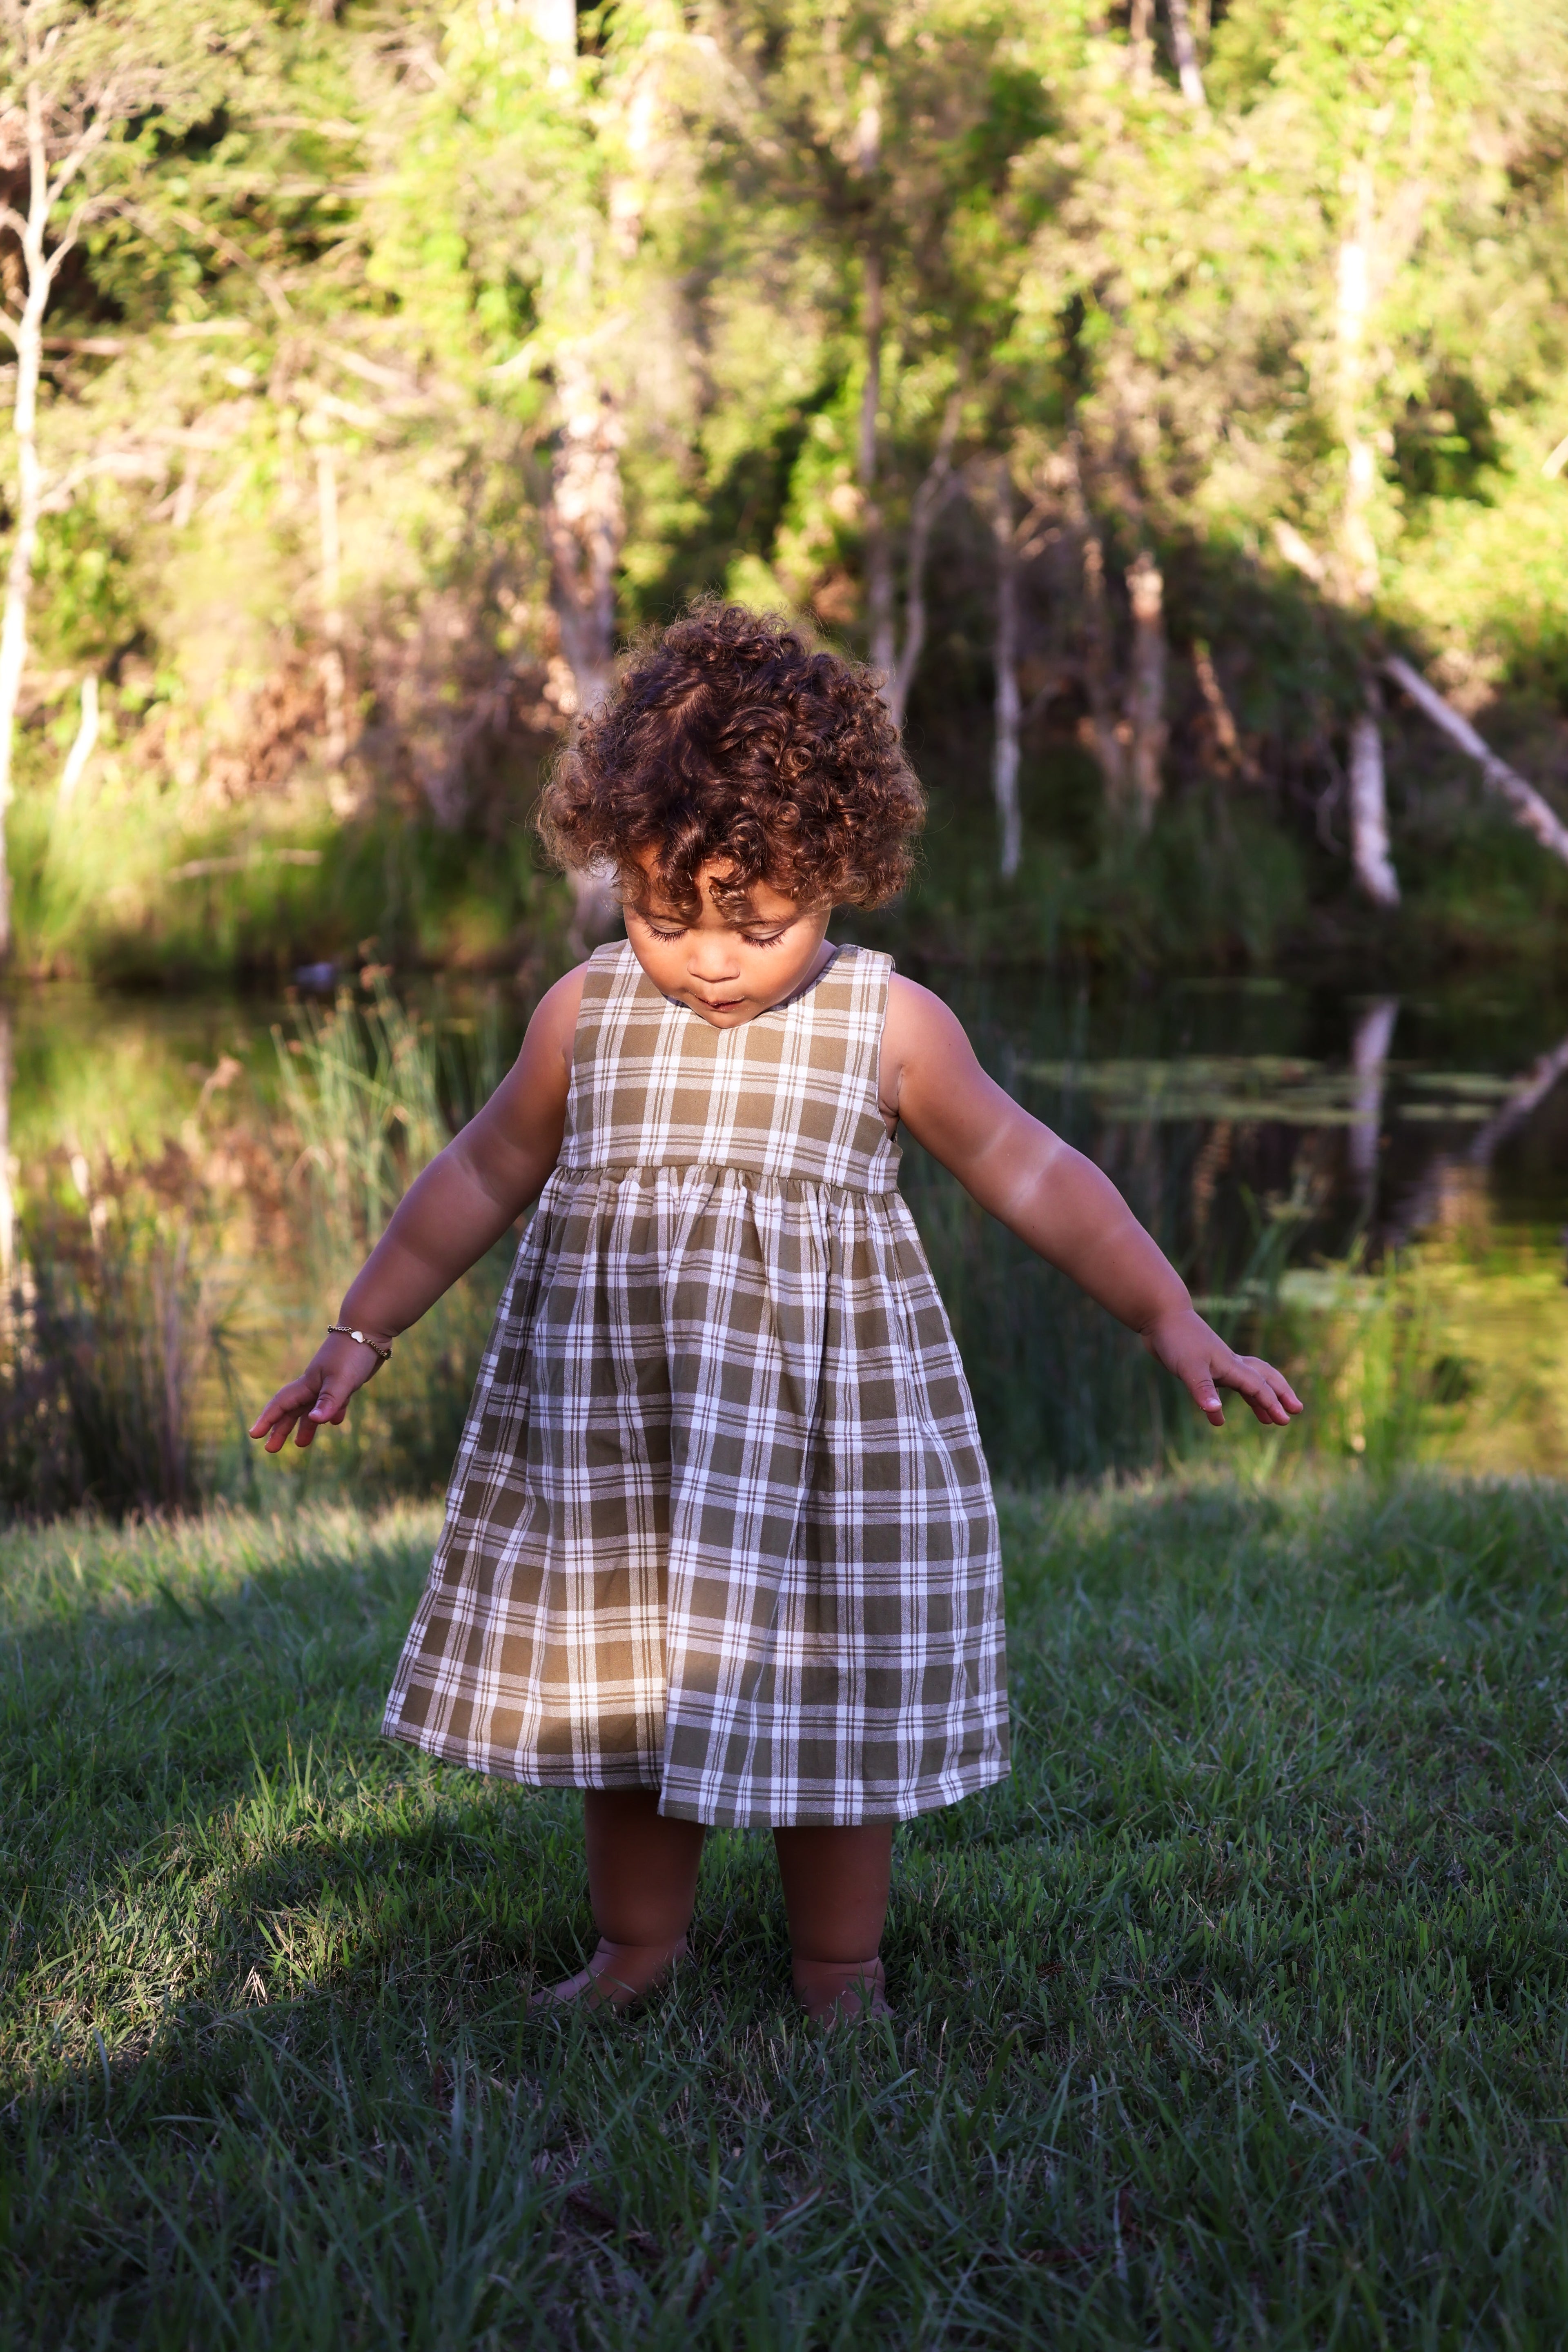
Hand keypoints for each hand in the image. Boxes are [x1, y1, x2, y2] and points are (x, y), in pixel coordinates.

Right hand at [248, 1330, 388, 1452]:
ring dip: (306, 1425)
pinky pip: (334, 1400)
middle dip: (281, 1429)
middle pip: (293, 1410)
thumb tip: (315, 1421)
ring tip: (301, 1444)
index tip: (254, 1436)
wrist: (372, 1329)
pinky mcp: (346, 1380)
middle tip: (272, 1450)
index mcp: (308, 1383)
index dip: (267, 1420)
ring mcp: (330, 1381)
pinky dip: (332, 1412)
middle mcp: (315, 1383)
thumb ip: (329, 1400)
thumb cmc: (353, 1353)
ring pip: (313, 1408)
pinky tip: (335, 1421)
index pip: (282, 1404)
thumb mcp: (341, 1380)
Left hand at [1142, 1306, 1302, 1428]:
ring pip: (1245, 1384)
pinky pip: (1220, 1388)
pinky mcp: (1201, 1367)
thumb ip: (1202, 1390)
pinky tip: (1216, 1420)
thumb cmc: (1177, 1338)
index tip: (1286, 1419)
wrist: (1160, 1315)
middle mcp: (1228, 1364)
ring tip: (1268, 1420)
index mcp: (1230, 1365)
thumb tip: (1215, 1413)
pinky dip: (1220, 1405)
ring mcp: (1216, 1365)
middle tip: (1296, 1410)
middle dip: (1280, 1394)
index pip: (1258, 1386)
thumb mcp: (1188, 1367)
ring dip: (1258, 1401)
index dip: (1272, 1403)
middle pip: (1264, 1379)